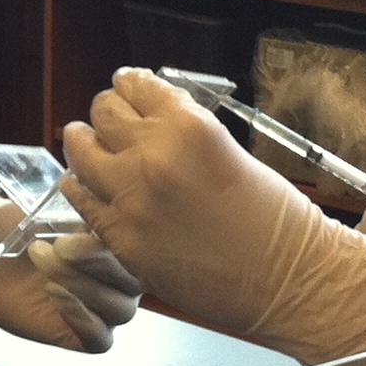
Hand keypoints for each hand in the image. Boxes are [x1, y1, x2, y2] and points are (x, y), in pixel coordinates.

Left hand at [0, 200, 142, 353]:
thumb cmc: (20, 227)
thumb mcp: (50, 207)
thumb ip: (79, 203)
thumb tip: (96, 183)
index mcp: (121, 246)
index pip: (140, 245)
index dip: (117, 236)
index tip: (85, 220)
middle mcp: (122, 280)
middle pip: (133, 280)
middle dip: (96, 262)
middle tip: (59, 246)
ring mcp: (106, 310)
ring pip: (120, 309)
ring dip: (83, 285)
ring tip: (44, 262)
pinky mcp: (85, 337)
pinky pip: (100, 339)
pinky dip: (82, 319)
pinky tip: (55, 294)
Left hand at [59, 68, 365, 365]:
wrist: (286, 280)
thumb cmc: (274, 221)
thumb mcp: (230, 151)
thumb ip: (182, 133)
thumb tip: (149, 117)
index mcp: (190, 127)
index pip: (135, 85)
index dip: (131, 87)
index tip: (127, 90)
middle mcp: (155, 156)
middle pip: (102, 111)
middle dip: (108, 114)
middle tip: (112, 124)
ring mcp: (132, 198)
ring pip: (79, 149)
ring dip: (86, 145)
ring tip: (92, 150)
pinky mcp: (121, 239)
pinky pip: (79, 197)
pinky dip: (81, 187)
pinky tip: (91, 187)